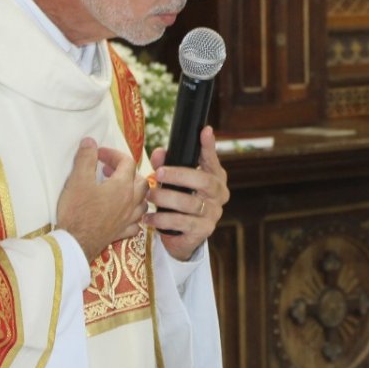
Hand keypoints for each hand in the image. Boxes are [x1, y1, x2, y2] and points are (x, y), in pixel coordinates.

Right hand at [57, 138, 147, 260]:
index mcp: (122, 186)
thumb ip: (86, 158)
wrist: (75, 243)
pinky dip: (132, 216)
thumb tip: (90, 142)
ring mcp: (128, 219)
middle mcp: (130, 202)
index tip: (98, 154)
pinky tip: (122, 214)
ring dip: (133, 193)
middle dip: (127, 172)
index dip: (113, 154)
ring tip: (118, 190)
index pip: (127, 162)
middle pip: (141, 181)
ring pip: (142, 202)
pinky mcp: (121, 233)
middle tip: (107, 170)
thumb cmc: (76, 211)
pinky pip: (135, 223)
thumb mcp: (77, 179)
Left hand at [145, 126, 229, 260]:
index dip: (209, 146)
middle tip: (157, 174)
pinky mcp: (203, 231)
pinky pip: (182, 223)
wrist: (183, 236)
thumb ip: (166, 164)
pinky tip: (149, 217)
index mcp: (215, 178)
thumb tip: (159, 152)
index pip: (212, 160)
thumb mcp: (174, 181)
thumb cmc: (180, 200)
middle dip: (179, 175)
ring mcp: (213, 214)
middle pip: (204, 181)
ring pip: (190, 204)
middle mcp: (219, 195)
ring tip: (149, 196)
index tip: (204, 131)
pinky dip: (162, 220)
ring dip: (166, 198)